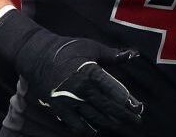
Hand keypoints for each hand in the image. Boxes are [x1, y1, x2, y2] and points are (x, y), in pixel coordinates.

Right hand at [26, 38, 142, 135]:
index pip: (115, 91)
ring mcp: (70, 100)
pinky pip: (77, 126)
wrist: (37, 55)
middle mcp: (82, 89)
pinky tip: (96, 128)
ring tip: (121, 125)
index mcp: (91, 72)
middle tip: (137, 120)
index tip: (139, 107)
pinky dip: (88, 129)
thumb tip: (134, 54)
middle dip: (126, 116)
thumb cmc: (67, 49)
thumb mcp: (91, 47)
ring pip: (96, 119)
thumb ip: (113, 55)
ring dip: (111, 124)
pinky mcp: (60, 108)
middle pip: (109, 108)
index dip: (129, 102)